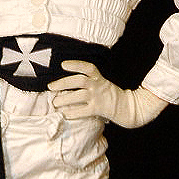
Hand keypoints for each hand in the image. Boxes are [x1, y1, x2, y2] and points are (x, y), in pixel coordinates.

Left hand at [48, 60, 166, 126]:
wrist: (127, 107)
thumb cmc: (109, 95)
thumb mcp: (101, 83)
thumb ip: (88, 81)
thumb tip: (65, 84)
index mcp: (99, 78)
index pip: (88, 67)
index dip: (75, 64)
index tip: (63, 64)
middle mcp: (98, 86)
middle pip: (79, 80)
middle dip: (62, 83)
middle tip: (50, 86)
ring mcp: (98, 97)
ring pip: (79, 96)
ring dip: (64, 99)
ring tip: (55, 102)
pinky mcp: (99, 109)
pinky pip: (83, 111)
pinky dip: (73, 113)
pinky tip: (65, 114)